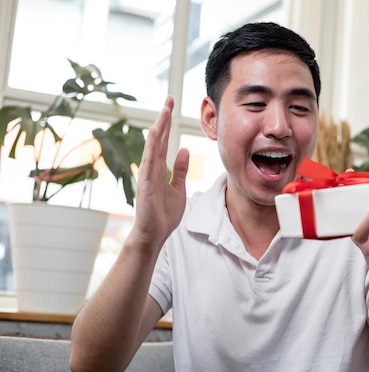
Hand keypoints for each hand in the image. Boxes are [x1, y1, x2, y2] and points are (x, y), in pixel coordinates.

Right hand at [132, 97, 189, 248]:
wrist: (155, 234)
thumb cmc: (164, 214)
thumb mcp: (178, 188)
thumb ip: (180, 170)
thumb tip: (183, 150)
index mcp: (159, 169)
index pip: (164, 142)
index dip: (167, 125)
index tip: (171, 108)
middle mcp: (151, 168)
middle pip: (158, 138)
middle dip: (163, 119)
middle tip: (169, 99)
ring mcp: (147, 174)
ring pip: (153, 145)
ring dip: (159, 127)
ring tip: (164, 110)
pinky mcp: (145, 182)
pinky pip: (149, 160)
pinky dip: (152, 146)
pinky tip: (156, 132)